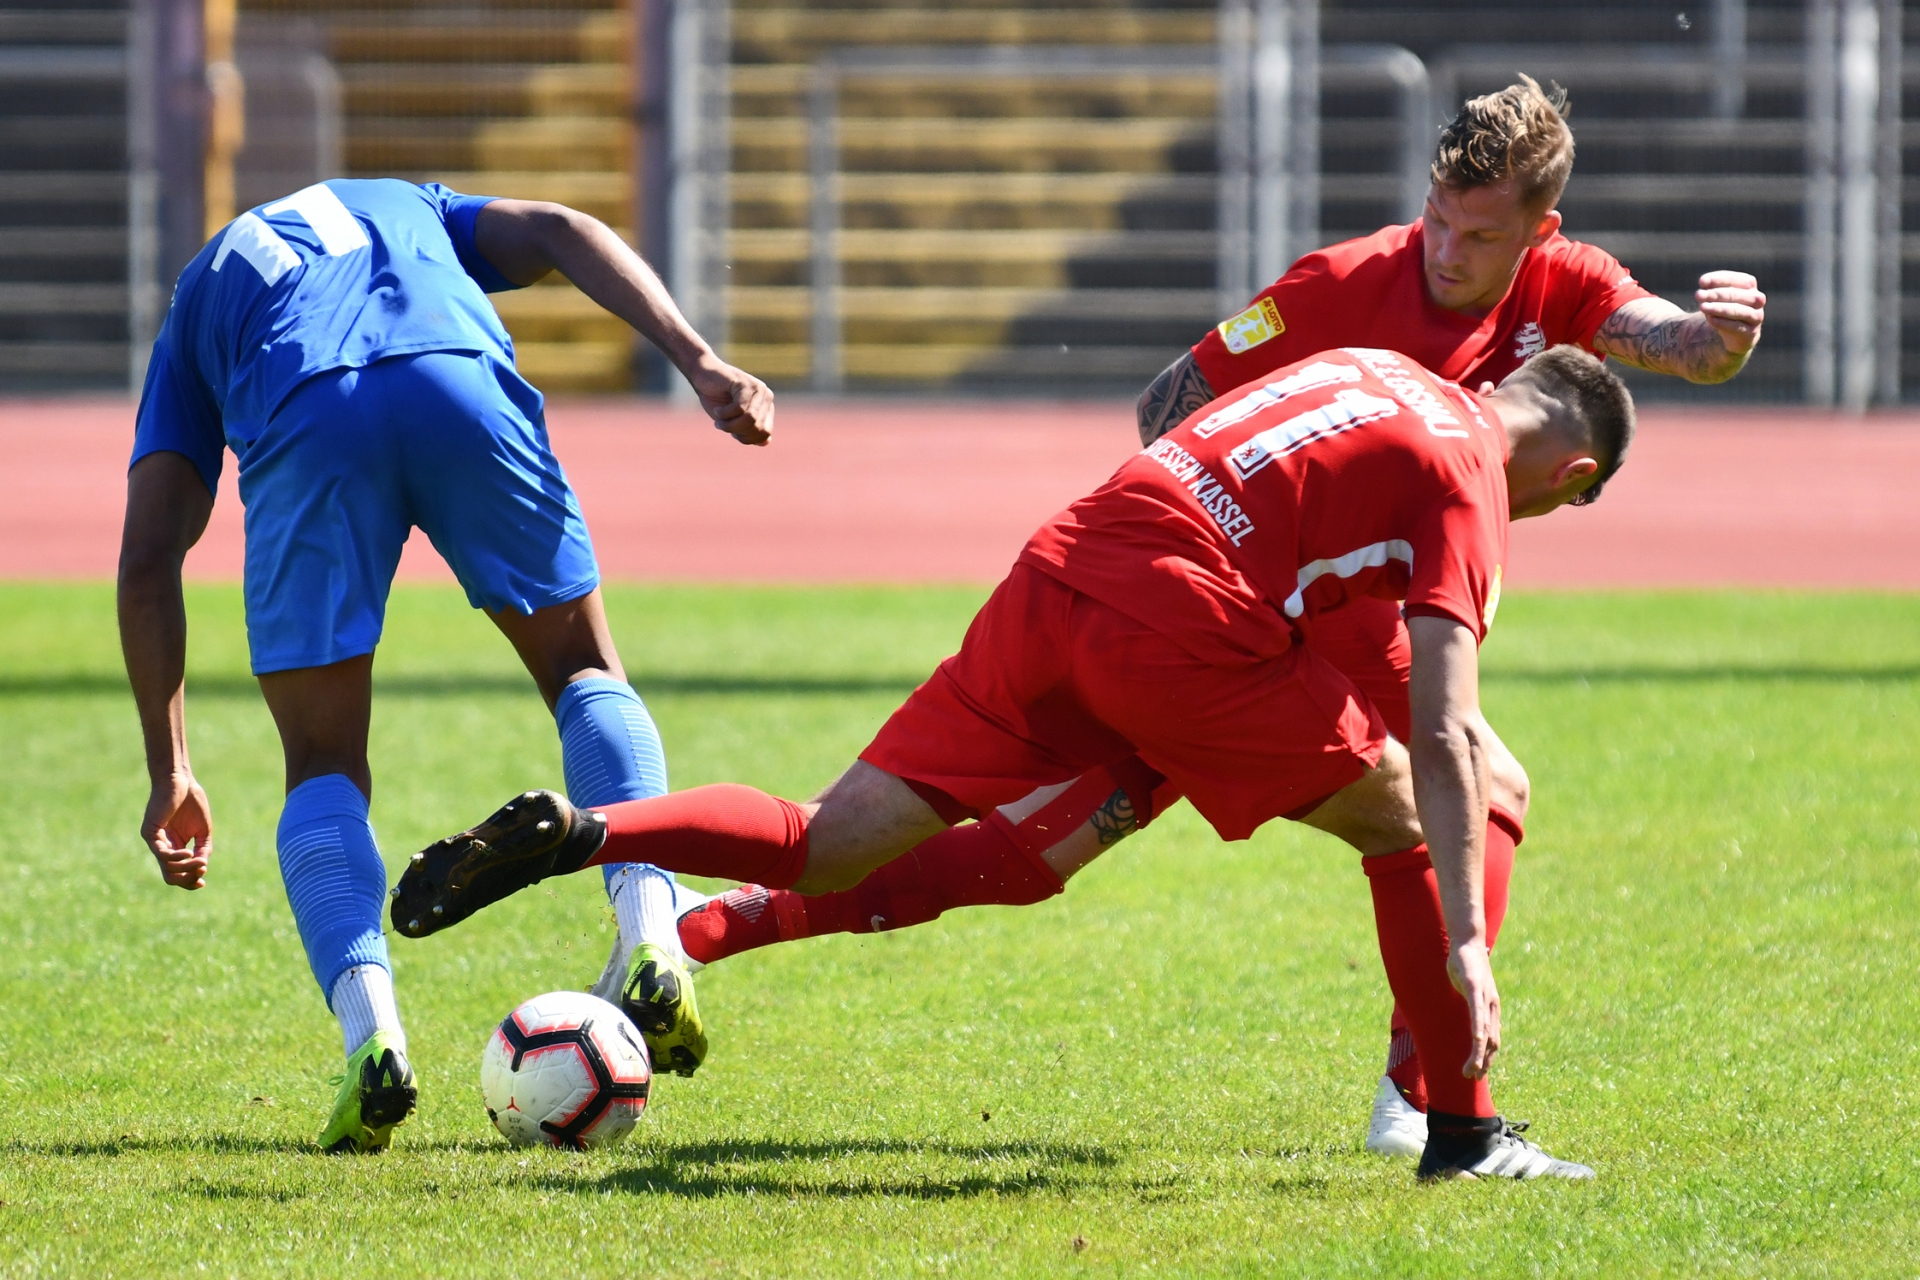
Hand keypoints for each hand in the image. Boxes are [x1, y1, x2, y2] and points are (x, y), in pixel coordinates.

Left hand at [141, 771, 211, 889]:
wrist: (179, 780)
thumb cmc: (191, 801)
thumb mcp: (203, 830)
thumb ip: (203, 848)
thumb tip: (203, 867)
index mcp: (175, 847)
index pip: (178, 873)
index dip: (190, 881)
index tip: (203, 881)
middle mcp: (163, 848)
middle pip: (171, 877)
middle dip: (187, 880)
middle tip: (201, 873)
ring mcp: (155, 842)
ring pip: (167, 868)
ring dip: (185, 868)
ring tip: (199, 861)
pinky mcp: (150, 833)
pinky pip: (162, 854)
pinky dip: (176, 858)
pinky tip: (189, 854)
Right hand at [687, 357, 773, 446]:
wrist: (702, 375)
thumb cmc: (717, 398)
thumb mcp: (733, 420)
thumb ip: (749, 430)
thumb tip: (766, 442)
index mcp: (766, 407)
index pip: (765, 434)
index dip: (746, 438)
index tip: (732, 432)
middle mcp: (766, 397)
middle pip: (757, 428)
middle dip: (736, 431)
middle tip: (721, 425)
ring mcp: (758, 388)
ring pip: (750, 419)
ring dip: (730, 424)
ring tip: (718, 419)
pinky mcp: (745, 383)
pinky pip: (739, 408)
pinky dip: (725, 414)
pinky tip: (717, 410)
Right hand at [1446, 938, 1500, 1077]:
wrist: (1467, 941)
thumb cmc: (1466, 965)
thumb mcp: (1468, 990)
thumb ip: (1470, 1005)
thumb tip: (1468, 1015)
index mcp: (1491, 1009)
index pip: (1492, 1040)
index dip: (1486, 1058)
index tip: (1476, 1073)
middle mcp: (1492, 1006)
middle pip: (1492, 1042)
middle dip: (1483, 1062)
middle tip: (1471, 1077)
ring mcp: (1485, 997)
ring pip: (1485, 1032)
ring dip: (1479, 1054)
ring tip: (1470, 1070)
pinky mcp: (1475, 987)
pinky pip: (1477, 1013)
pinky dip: (1478, 1029)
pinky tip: (1475, 1042)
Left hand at [1695, 270, 1764, 354]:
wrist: (1732, 335)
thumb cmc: (1721, 310)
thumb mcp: (1714, 298)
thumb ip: (1708, 292)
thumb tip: (1701, 287)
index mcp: (1749, 285)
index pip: (1735, 279)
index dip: (1719, 279)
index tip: (1701, 282)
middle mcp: (1757, 299)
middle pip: (1736, 294)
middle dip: (1716, 294)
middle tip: (1698, 295)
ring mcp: (1756, 316)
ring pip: (1739, 310)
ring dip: (1719, 308)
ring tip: (1702, 307)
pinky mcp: (1751, 333)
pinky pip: (1737, 327)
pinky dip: (1723, 322)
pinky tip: (1711, 320)